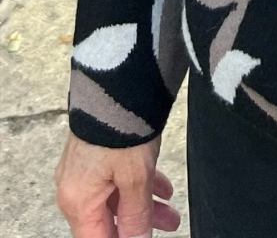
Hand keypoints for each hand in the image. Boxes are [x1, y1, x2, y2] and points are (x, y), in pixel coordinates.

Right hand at [55, 130, 179, 237]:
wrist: (114, 80)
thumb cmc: (119, 129)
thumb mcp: (135, 180)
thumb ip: (136, 217)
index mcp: (78, 202)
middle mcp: (75, 188)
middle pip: (107, 221)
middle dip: (138, 228)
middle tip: (169, 227)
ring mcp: (84, 168)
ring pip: (115, 199)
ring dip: (144, 207)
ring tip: (173, 214)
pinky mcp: (95, 151)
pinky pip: (115, 178)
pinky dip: (138, 186)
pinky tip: (163, 188)